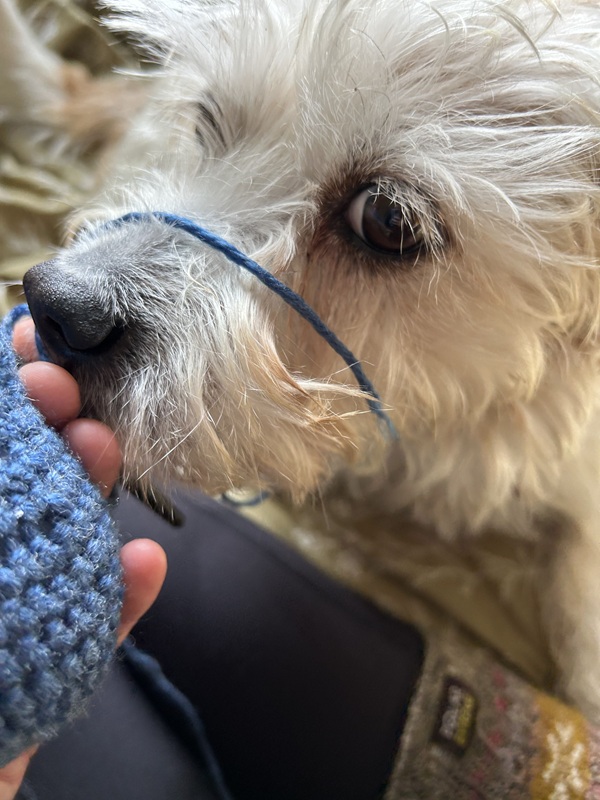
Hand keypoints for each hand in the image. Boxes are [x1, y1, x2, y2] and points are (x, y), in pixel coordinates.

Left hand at [0, 316, 166, 798]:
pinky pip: (91, 624)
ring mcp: (12, 611)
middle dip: (41, 428)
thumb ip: (0, 494)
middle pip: (17, 485)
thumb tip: (0, 415)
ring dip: (87, 493)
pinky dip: (122, 595)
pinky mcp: (46, 665)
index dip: (0, 400)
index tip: (20, 349)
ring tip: (106, 450)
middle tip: (64, 388)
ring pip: (56, 540)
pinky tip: (146, 562)